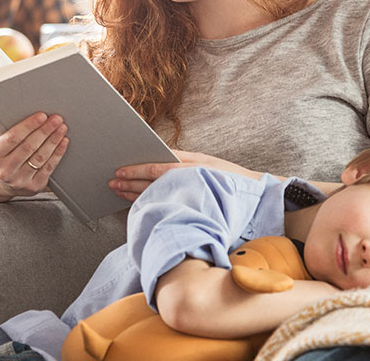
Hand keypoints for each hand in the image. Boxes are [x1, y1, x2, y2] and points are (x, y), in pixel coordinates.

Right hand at [0, 111, 68, 198]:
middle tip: (56, 119)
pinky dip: (57, 154)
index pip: (12, 139)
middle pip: (29, 147)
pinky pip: (48, 168)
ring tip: (61, 128)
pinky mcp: (33, 187)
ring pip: (40, 157)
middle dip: (45, 131)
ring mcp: (20, 180)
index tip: (41, 116)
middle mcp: (5, 171)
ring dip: (53, 141)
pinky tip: (63, 142)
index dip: (28, 126)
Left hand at [108, 150, 261, 201]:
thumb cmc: (229, 178)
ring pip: (159, 194)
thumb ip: (183, 162)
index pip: (158, 167)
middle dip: (130, 182)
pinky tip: (139, 205)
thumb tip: (155, 163)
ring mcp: (194, 192)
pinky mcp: (198, 206)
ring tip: (118, 192)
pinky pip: (169, 206)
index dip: (136, 170)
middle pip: (153, 181)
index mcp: (192, 163)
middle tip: (112, 183)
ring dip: (136, 194)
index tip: (119, 171)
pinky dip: (153, 205)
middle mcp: (191, 177)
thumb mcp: (207, 163)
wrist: (257, 194)